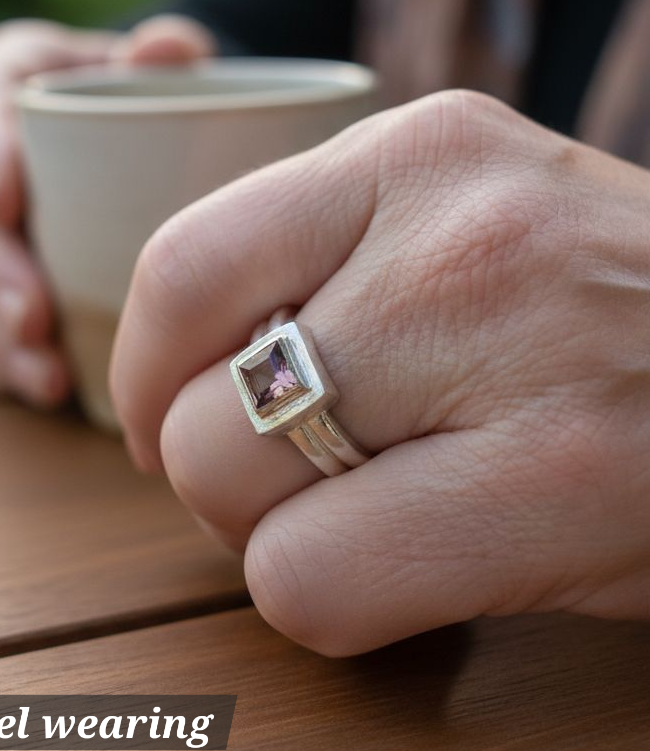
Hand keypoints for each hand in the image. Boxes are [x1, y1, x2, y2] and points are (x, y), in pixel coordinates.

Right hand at [0, 15, 216, 404]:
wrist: (167, 141)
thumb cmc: (165, 98)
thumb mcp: (173, 70)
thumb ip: (171, 55)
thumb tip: (163, 48)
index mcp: (11, 83)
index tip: (6, 191)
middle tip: (33, 307)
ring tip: (42, 362)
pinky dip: (9, 356)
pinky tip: (50, 385)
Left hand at [111, 90, 649, 653]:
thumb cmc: (615, 310)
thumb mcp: (477, 222)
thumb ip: (336, 259)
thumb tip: (171, 366)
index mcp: (422, 150)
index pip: (183, 264)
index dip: (147, 369)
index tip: (170, 416)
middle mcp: (456, 229)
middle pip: (197, 397)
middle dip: (216, 473)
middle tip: (296, 488)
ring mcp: (510, 348)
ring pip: (235, 488)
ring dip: (278, 537)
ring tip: (378, 518)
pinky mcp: (557, 479)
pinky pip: (312, 582)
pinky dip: (340, 600)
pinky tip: (427, 569)